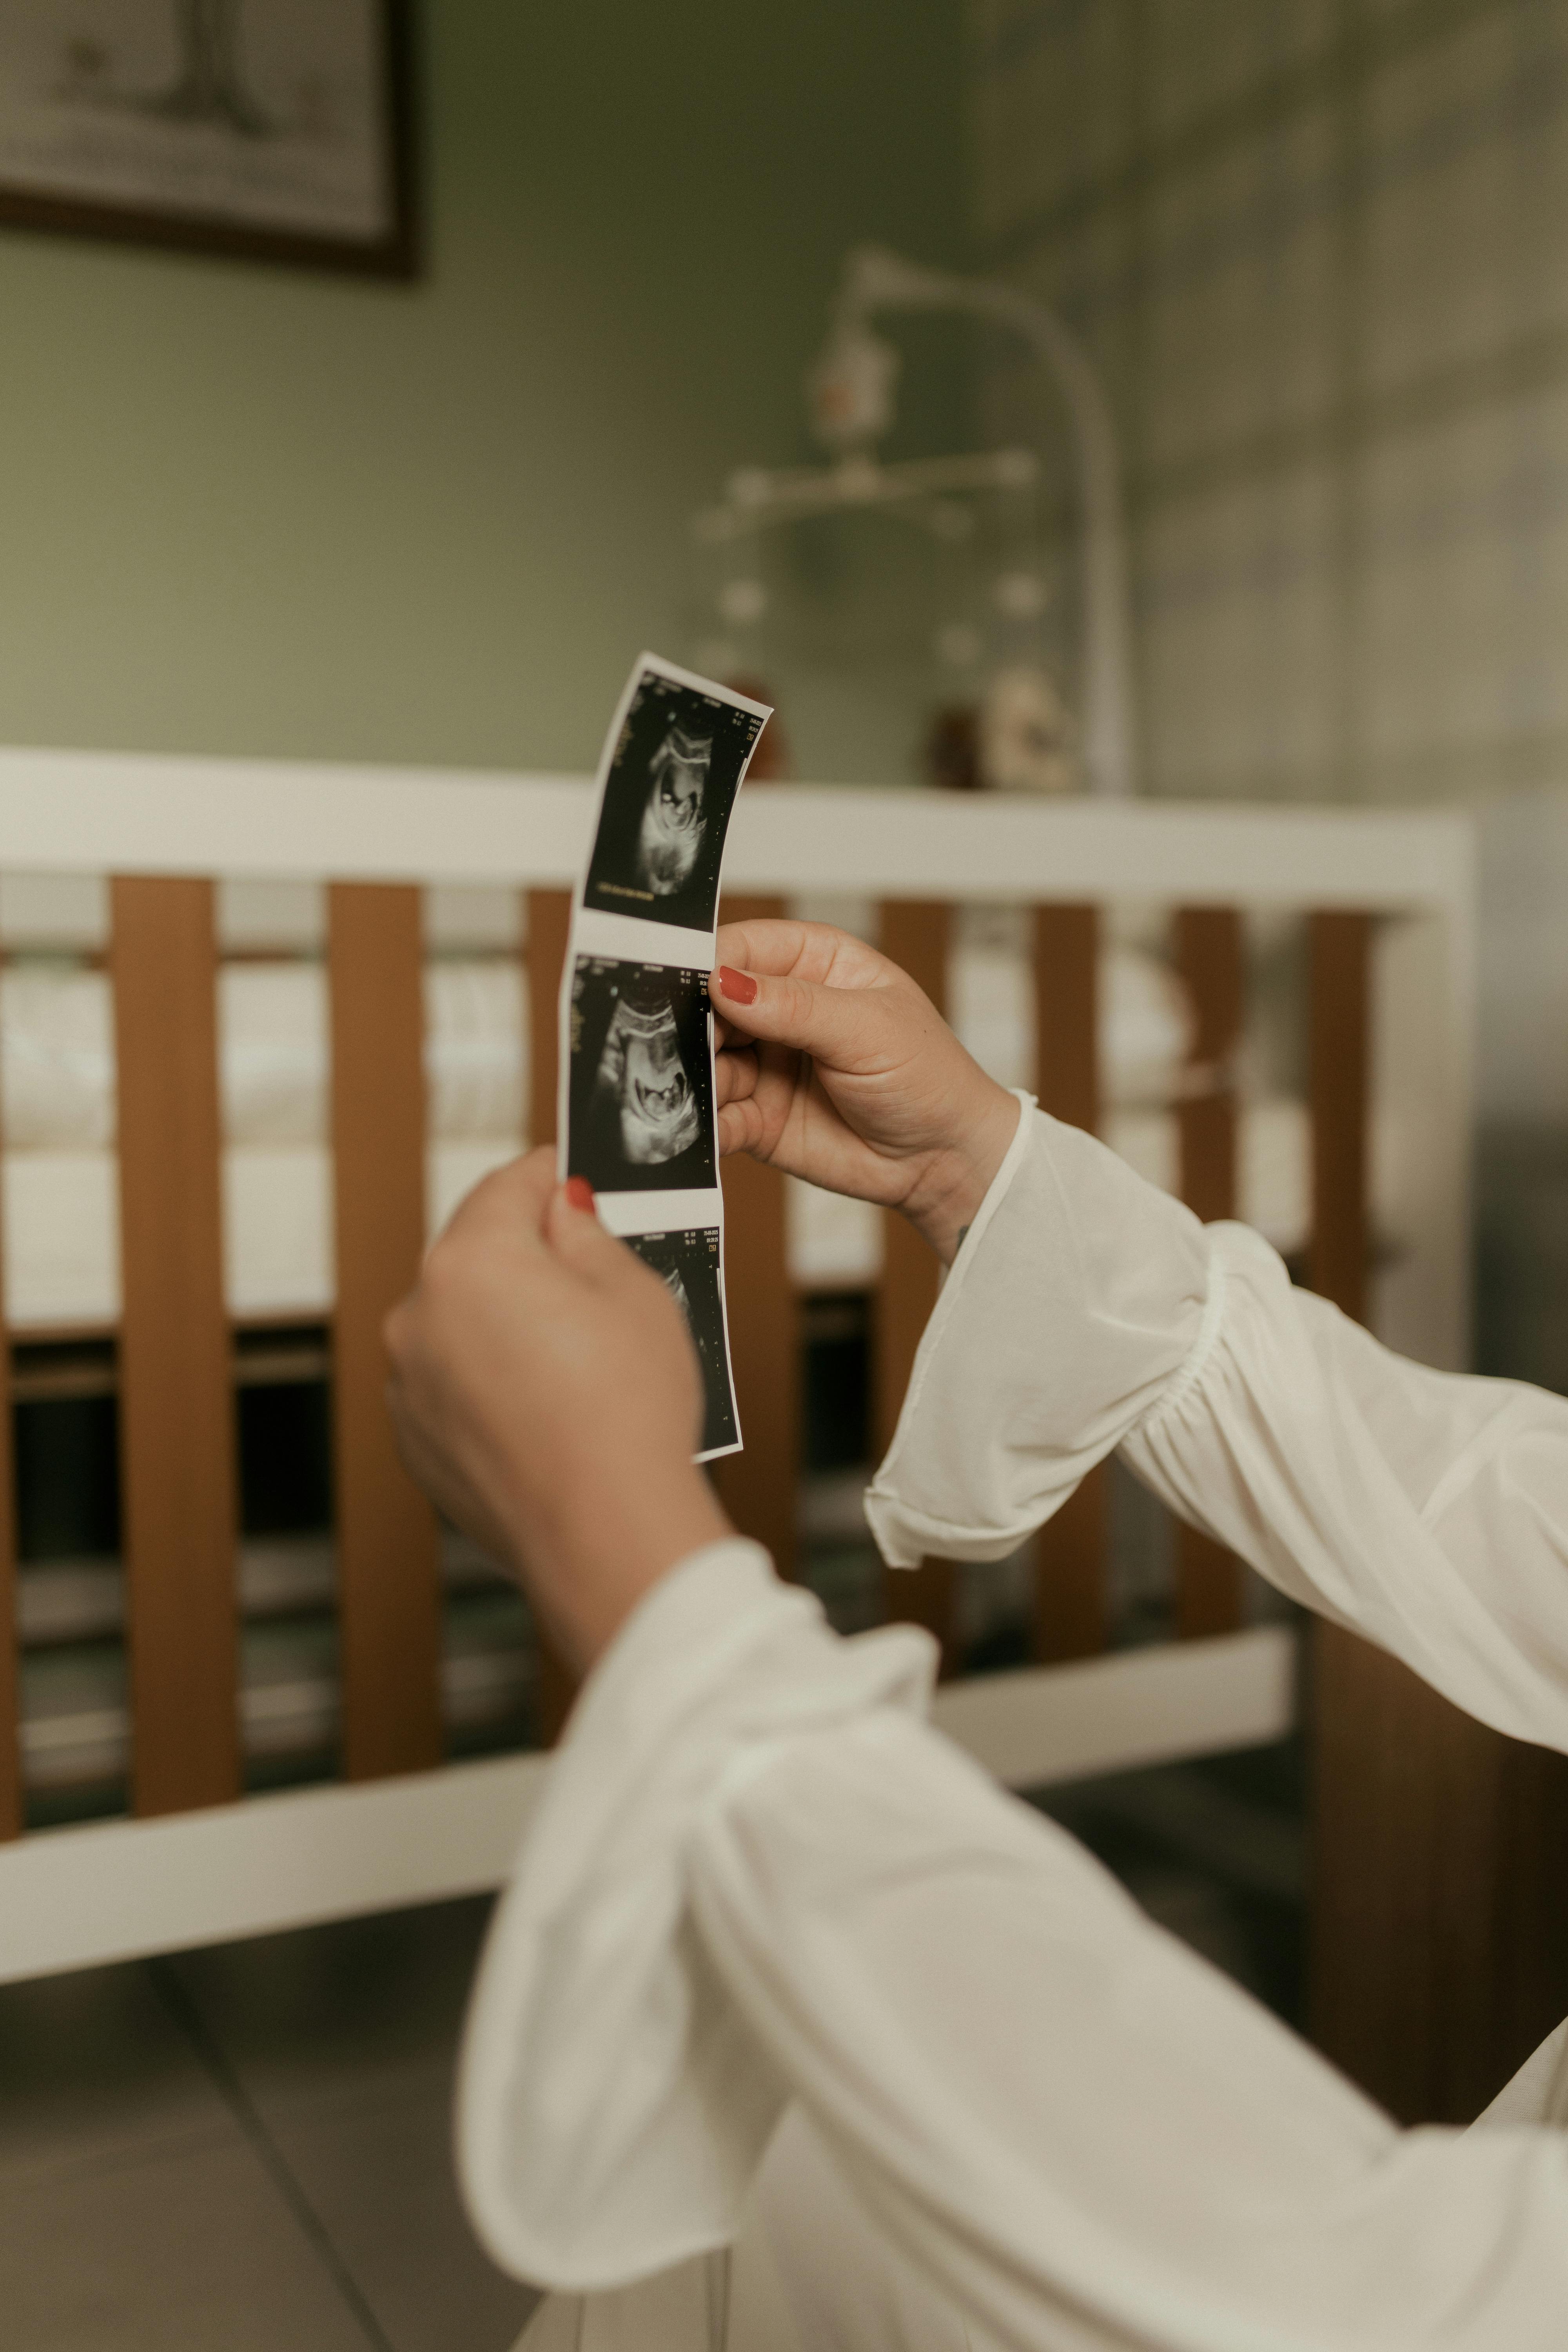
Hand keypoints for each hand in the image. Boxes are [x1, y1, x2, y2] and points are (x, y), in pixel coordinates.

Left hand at [384, 1149, 730, 1675]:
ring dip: (505, 1322)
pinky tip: (546, 1406)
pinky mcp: (415, 1442)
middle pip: (476, 1256)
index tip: (571, 1176)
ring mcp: (409, 1384)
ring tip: (575, 1357)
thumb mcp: (632, 1293)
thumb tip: (561, 1210)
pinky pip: (452, 1385)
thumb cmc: (626, 1412)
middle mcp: (418, 1316)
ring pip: (460, 1324)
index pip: (507, 1187)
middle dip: (529, 1256)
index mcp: (469, 1261)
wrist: (604, 1533)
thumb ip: (585, 1235)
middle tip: (590, 1273)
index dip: (550, 1176)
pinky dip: (489, 1382)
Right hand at [710, 920, 1019, 1263]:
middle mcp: (780, 1009)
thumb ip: (795, 1006)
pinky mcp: (757, 1118)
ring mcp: (765, 1064)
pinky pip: (716, 1116)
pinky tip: (705, 1129)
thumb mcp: (869, 1029)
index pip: (744, 948)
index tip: (687, 985)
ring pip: (705, 1061)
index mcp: (814, 963)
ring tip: (696, 1092)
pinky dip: (704, 1123)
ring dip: (695, 1077)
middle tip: (685, 1047)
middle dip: (692, 1025)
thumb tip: (725, 983)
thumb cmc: (927, 1077)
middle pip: (711, 1004)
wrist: (945, 1160)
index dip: (709, 963)